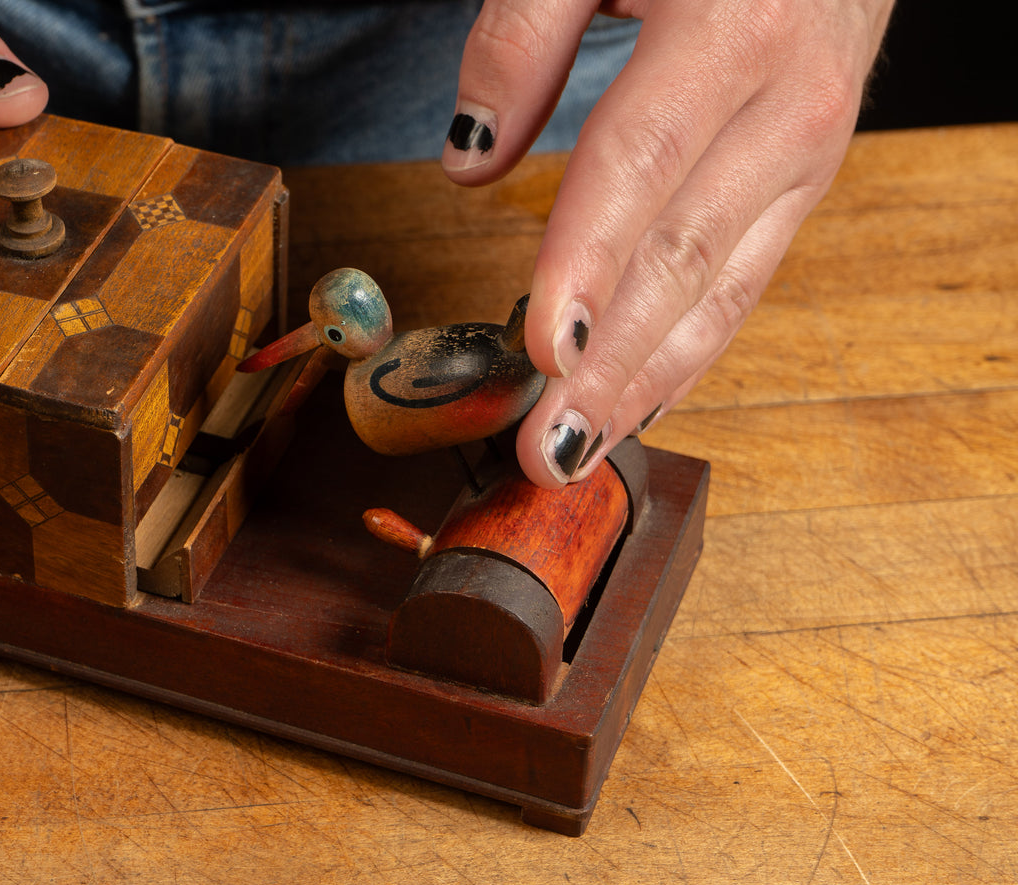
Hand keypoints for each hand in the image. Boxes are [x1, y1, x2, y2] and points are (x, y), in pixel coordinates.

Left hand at [443, 0, 894, 484]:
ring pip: (722, 288)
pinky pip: (745, 281)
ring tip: (579, 452)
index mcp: (733, 31)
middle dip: (610, 363)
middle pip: (683, 254)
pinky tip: (639, 401)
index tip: (542, 347)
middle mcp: (788, 103)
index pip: (642, 164)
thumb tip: (468, 161)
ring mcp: (807, 152)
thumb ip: (524, 36)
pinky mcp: (805, 182)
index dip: (589, 262)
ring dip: (645, 381)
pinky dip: (689, 351)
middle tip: (548, 448)